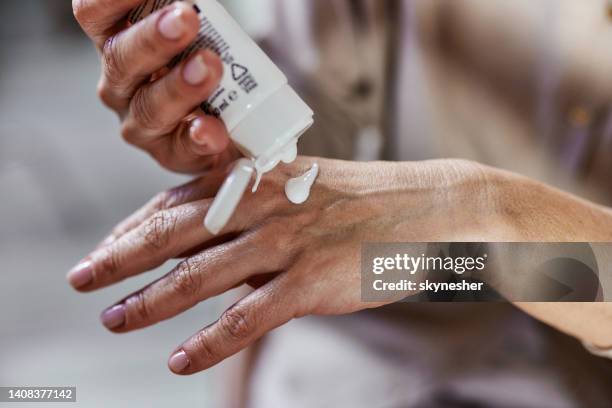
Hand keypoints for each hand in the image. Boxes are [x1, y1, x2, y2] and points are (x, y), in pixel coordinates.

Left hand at [67, 158, 508, 373]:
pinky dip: (210, 341)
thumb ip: (257, 206)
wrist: (432, 207)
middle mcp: (264, 206)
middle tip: (82, 278)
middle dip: (121, 257)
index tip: (107, 246)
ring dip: (150, 301)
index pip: (178, 200)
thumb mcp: (305, 186)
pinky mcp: (311, 282)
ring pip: (199, 275)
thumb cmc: (367, 199)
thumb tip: (214, 234)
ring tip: (114, 319)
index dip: (135, 225)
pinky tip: (180, 360)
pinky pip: (247, 317)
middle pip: (174, 232)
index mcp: (261, 180)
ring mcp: (286, 243)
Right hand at [73, 0, 238, 172]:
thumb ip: (182, 13)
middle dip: (153, 38)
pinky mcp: (172, 153)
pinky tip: (211, 128)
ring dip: (180, 86)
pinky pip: (183, 146)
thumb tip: (188, 1)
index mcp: (116, 43)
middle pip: (121, 59)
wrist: (232, 121)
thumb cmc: (201, 63)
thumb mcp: (188, 33)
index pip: (94, 15)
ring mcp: (142, 123)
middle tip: (186, 19)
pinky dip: (199, 136)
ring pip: (150, 107)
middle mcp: (120, 84)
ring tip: (209, 67)